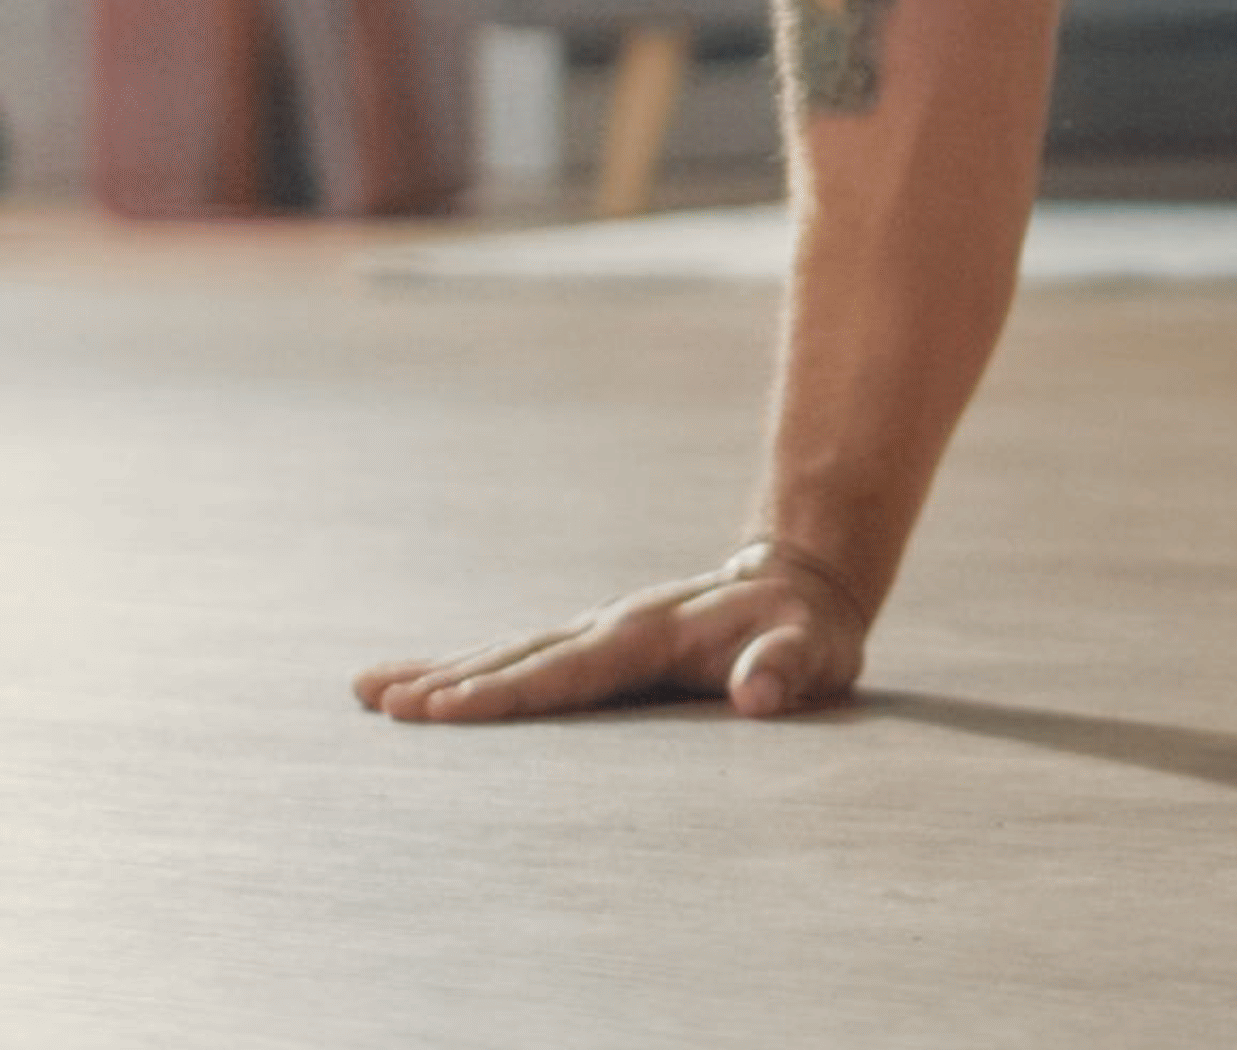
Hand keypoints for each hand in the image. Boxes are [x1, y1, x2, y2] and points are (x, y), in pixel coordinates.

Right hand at [352, 542, 870, 725]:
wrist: (802, 583)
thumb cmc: (807, 631)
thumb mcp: (815, 650)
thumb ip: (787, 668)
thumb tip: (759, 693)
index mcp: (654, 634)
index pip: (570, 670)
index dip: (509, 692)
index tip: (446, 707)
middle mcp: (613, 626)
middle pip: (522, 657)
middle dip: (453, 681)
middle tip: (382, 702)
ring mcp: (599, 630)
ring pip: (510, 652)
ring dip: (441, 671)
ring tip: (368, 691)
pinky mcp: (593, 642)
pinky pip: (520, 656)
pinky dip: (465, 667)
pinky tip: (415, 682)